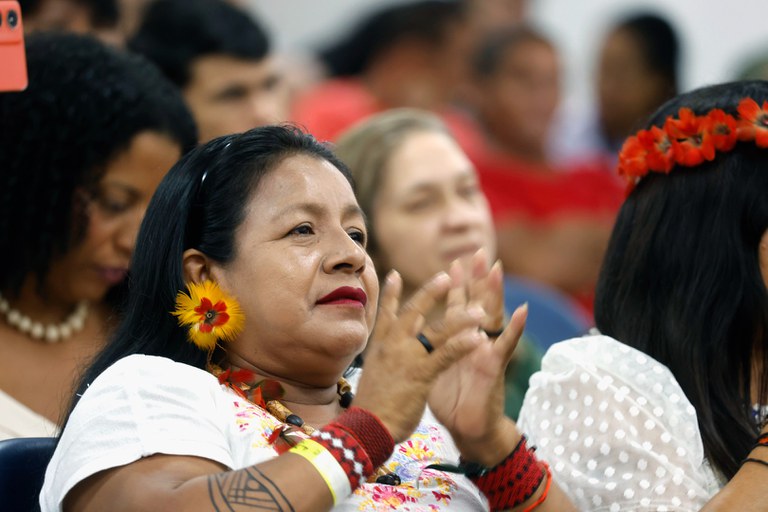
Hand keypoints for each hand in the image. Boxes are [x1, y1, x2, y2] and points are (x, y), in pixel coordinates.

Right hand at [354, 270, 484, 442]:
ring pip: (437, 330)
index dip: (391, 293)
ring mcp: (407, 357)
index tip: (395, 275)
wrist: (367, 426)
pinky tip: (478, 338)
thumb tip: (393, 347)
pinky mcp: (421, 374)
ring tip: (479, 310)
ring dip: (460, 319)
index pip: (386, 313)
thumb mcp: (375, 373)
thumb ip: (387, 355)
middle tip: (445, 275)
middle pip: (414, 311)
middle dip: (431, 291)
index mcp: (380, 345)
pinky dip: (463, 344)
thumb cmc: (371, 405)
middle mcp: (393, 345)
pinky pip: (446, 354)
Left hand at [427, 260, 527, 465]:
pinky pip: (505, 345)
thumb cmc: (450, 398)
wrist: (466, 429)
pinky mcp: (493, 367)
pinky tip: (522, 310)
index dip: (456, 285)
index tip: (453, 262)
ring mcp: (486, 352)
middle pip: (476, 303)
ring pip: (491, 316)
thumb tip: (416, 330)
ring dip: (494, 292)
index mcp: (457, 340)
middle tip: (478, 251)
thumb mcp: (435, 366)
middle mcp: (474, 341)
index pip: (457, 306)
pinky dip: (514, 328)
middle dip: (476, 278)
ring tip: (497, 269)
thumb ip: (433, 346)